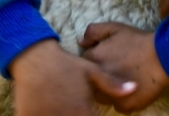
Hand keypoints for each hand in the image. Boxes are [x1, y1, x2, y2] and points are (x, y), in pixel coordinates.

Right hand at [9, 39, 136, 115]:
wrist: (34, 58)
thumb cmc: (64, 65)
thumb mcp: (90, 71)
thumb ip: (112, 83)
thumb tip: (133, 89)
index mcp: (82, 110)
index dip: (90, 115)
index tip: (89, 110)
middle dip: (76, 115)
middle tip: (75, 106)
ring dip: (63, 115)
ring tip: (63, 106)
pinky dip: (44, 115)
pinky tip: (49, 108)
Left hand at [79, 22, 168, 112]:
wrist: (163, 57)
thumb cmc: (138, 41)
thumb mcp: (115, 28)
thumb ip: (93, 31)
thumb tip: (81, 43)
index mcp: (94, 60)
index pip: (83, 65)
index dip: (95, 62)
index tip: (106, 59)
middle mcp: (98, 80)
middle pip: (91, 83)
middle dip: (98, 78)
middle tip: (114, 70)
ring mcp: (111, 95)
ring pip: (102, 97)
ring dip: (108, 90)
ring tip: (122, 81)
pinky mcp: (125, 106)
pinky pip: (118, 105)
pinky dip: (123, 98)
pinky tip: (132, 89)